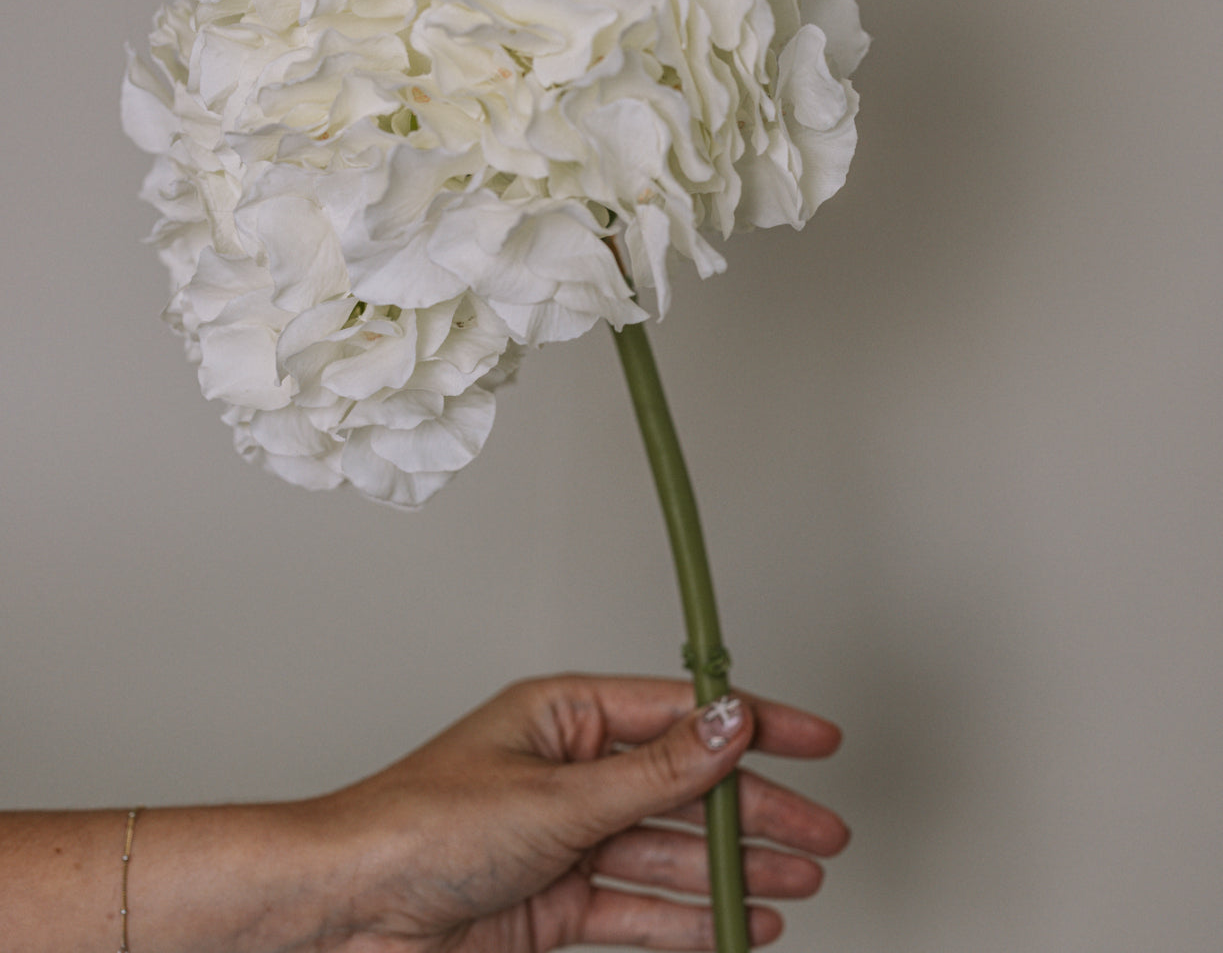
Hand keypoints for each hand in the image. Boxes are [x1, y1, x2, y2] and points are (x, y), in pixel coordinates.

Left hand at [308, 673, 847, 951]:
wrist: (346, 914)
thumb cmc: (421, 827)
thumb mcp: (558, 798)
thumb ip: (656, 773)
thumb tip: (728, 725)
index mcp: (566, 718)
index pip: (681, 714)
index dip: (754, 724)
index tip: (815, 737)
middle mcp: (571, 774)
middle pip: (685, 788)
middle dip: (757, 810)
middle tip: (823, 830)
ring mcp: (567, 841)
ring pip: (671, 851)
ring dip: (735, 868)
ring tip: (799, 879)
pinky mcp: (557, 902)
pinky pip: (640, 907)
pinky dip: (692, 919)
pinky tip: (739, 921)